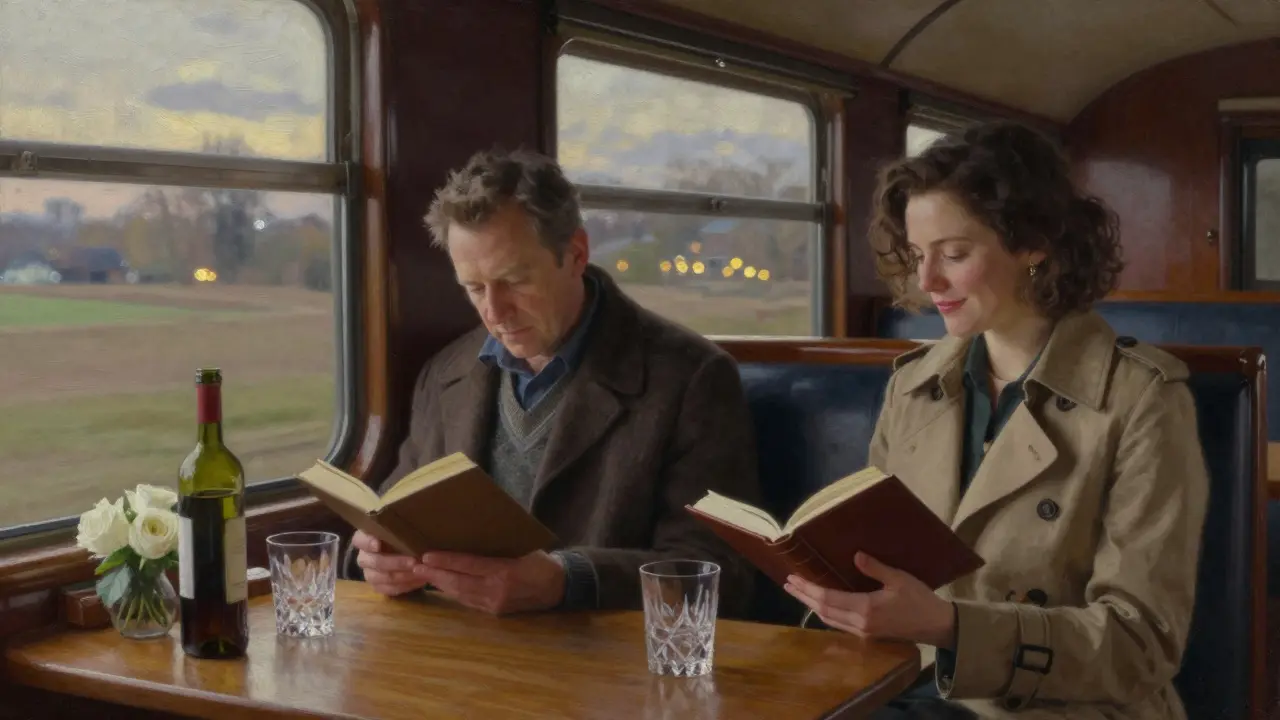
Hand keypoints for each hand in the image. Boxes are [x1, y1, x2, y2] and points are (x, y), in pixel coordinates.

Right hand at [352, 530, 431, 596]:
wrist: (404, 553)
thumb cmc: (402, 536)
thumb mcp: (400, 528)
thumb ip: (400, 526)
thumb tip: (417, 517)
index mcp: (364, 538)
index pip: (359, 540)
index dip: (367, 542)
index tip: (378, 544)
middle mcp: (364, 556)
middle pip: (374, 561)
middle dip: (395, 562)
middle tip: (414, 561)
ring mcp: (369, 573)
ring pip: (380, 578)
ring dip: (402, 576)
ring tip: (421, 572)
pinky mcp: (378, 586)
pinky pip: (388, 589)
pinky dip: (405, 586)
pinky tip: (419, 581)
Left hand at [418, 550, 565, 614]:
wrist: (558, 587)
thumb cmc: (539, 561)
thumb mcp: (520, 548)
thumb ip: (495, 547)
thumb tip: (468, 534)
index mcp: (504, 571)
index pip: (468, 565)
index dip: (445, 561)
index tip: (426, 556)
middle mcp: (497, 590)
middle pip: (458, 582)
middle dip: (434, 574)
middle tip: (414, 565)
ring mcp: (494, 603)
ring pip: (460, 593)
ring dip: (439, 584)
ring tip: (421, 574)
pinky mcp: (494, 612)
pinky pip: (468, 601)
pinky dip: (452, 592)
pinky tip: (441, 585)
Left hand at [784, 552, 955, 647]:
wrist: (937, 626)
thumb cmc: (920, 599)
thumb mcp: (899, 579)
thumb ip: (876, 568)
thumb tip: (855, 555)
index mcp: (866, 609)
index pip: (828, 599)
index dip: (808, 589)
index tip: (793, 578)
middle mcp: (860, 623)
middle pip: (823, 611)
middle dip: (804, 596)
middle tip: (788, 583)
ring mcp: (863, 632)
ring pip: (829, 619)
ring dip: (812, 605)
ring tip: (799, 592)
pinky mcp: (867, 634)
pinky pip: (838, 623)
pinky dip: (825, 612)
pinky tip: (820, 604)